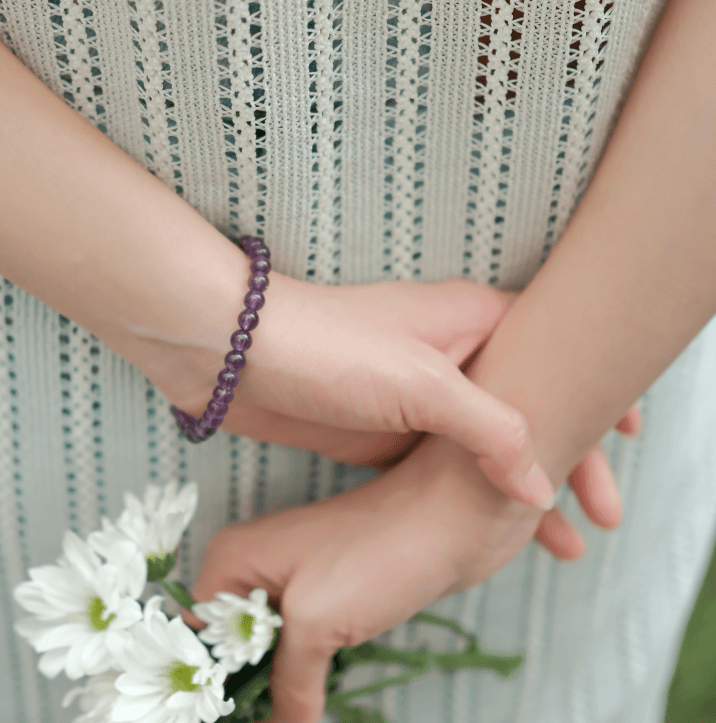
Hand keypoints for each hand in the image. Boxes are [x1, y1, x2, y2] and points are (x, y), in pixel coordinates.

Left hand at [134, 274, 556, 508]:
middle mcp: (453, 356)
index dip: (594, 404)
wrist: (235, 356)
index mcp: (473, 322)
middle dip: (564, 460)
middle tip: (598, 516)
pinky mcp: (386, 430)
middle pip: (526, 411)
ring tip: (554, 543)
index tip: (630, 439)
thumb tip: (536, 486)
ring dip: (517, 488)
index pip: (553, 363)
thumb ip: (489, 431)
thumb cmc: (325, 345)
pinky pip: (444, 467)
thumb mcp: (421, 383)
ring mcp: (419, 395)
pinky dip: (469, 496)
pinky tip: (487, 528)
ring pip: (485, 447)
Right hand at [185, 434, 547, 722]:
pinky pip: (301, 646)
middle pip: (228, 648)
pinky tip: (307, 706)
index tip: (224, 720)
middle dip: (242, 690)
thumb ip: (284, 683)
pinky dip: (304, 677)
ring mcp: (294, 581)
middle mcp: (255, 568)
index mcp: (233, 560)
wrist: (454, 519)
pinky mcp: (330, 594)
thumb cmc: (377, 554)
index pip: (196, 636)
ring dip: (275, 688)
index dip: (204, 684)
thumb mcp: (316, 622)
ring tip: (281, 718)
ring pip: (267, 651)